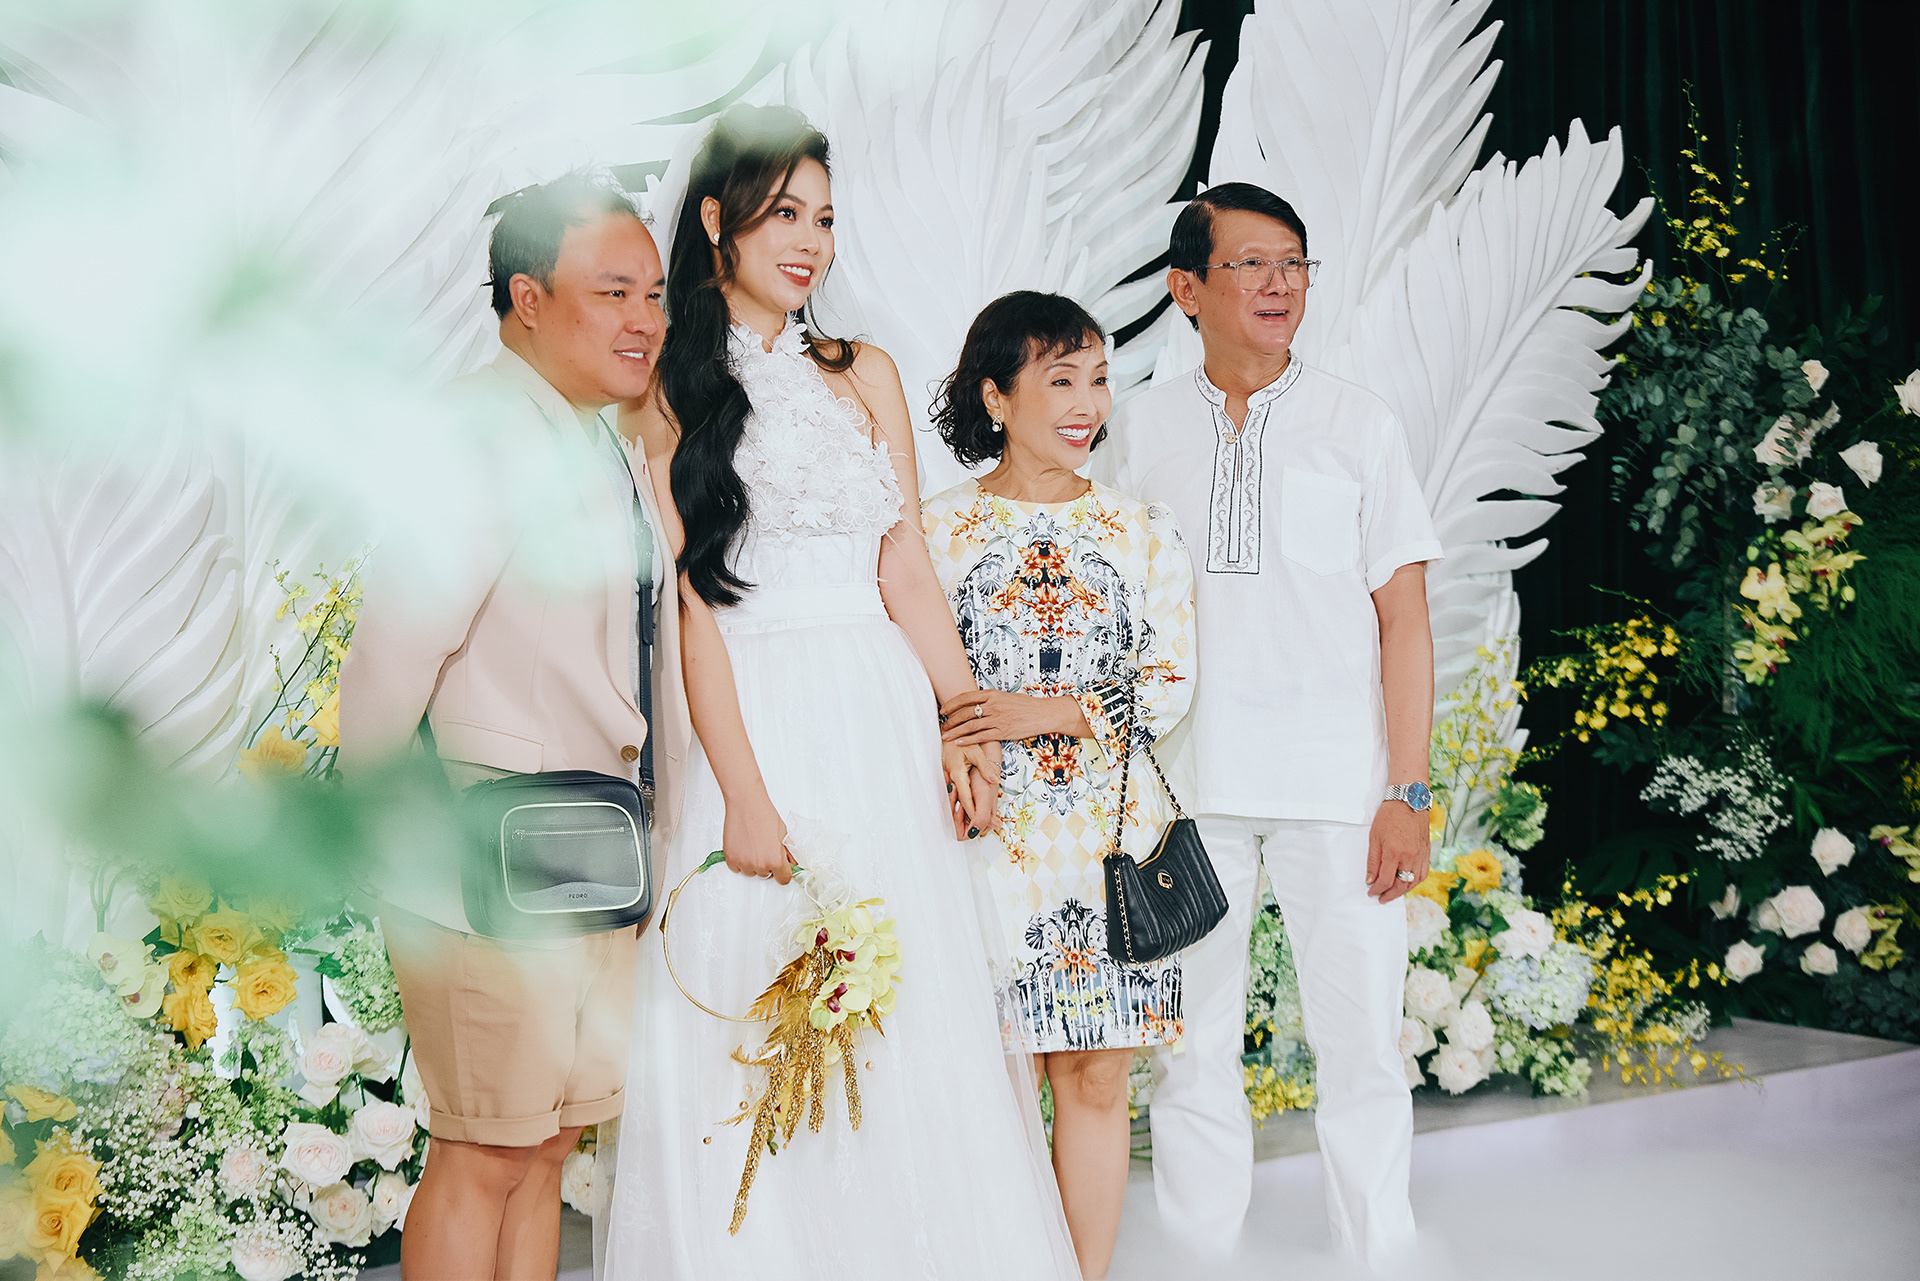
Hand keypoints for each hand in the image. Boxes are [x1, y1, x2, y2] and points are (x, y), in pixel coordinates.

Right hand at [722, 793, 792, 883]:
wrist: (746, 804)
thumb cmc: (764, 815)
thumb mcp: (784, 834)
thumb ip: (789, 852)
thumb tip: (792, 863)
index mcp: (776, 860)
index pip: (783, 879)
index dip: (784, 873)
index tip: (782, 868)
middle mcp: (760, 865)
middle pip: (767, 875)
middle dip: (768, 865)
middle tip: (765, 848)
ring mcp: (744, 863)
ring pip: (751, 872)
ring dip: (753, 863)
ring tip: (753, 845)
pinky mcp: (731, 859)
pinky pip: (737, 868)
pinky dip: (740, 860)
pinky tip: (743, 846)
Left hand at [939, 690, 1086, 745]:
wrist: (1043, 713)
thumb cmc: (1026, 706)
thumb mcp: (1006, 697)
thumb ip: (990, 700)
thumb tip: (976, 704)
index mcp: (993, 694)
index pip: (966, 697)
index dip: (952, 704)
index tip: (943, 709)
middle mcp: (993, 705)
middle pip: (965, 712)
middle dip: (951, 720)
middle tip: (942, 725)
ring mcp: (997, 719)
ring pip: (970, 725)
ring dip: (955, 731)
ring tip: (946, 736)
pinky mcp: (1002, 732)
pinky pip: (981, 736)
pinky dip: (968, 740)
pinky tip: (959, 743)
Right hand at [942, 739, 1001, 837]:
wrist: (946, 733)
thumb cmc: (960, 740)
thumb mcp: (975, 751)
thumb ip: (986, 767)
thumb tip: (995, 781)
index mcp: (958, 775)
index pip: (966, 799)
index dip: (972, 813)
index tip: (978, 826)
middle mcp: (952, 780)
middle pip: (959, 804)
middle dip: (967, 818)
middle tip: (976, 832)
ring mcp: (950, 780)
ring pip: (957, 801)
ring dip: (964, 812)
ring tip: (972, 826)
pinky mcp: (951, 778)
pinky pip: (956, 794)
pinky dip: (962, 803)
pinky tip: (967, 810)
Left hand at [1367, 801, 1430, 902]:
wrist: (1409, 800)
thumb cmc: (1390, 815)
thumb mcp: (1374, 837)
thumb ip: (1373, 861)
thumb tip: (1370, 880)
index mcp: (1394, 853)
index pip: (1385, 880)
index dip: (1377, 889)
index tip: (1371, 892)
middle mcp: (1409, 857)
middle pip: (1401, 885)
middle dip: (1390, 894)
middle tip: (1381, 898)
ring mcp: (1420, 855)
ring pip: (1413, 882)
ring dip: (1403, 891)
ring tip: (1393, 893)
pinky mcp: (1426, 852)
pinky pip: (1422, 873)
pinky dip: (1415, 882)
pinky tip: (1408, 883)